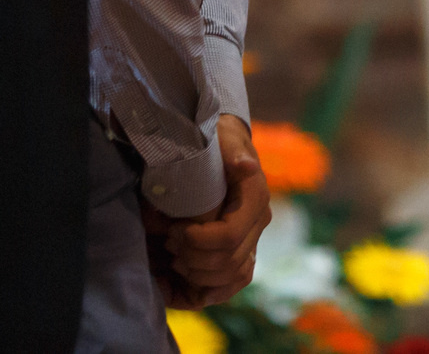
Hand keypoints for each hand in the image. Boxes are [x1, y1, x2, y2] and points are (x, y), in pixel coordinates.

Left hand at [144, 114, 270, 308]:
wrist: (224, 148)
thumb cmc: (217, 142)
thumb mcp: (222, 138)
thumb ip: (233, 150)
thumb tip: (246, 165)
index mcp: (256, 197)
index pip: (229, 235)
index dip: (198, 240)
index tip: (174, 230)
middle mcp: (259, 221)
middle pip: (227, 260)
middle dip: (192, 257)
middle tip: (168, 242)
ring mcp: (254, 238)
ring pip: (231, 276)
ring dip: (197, 273)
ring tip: (175, 256)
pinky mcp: (246, 250)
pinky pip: (235, 282)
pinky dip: (213, 289)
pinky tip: (190, 283)